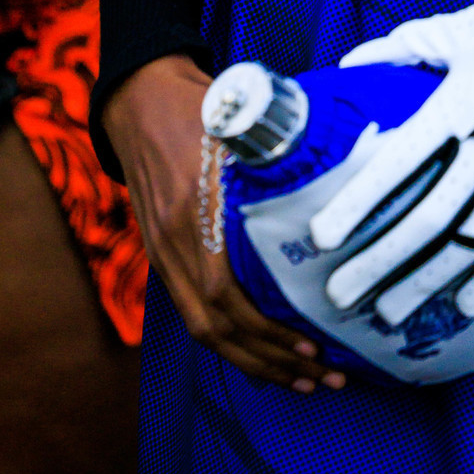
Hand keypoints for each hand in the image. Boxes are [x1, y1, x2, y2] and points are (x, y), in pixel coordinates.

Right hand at [103, 54, 345, 393]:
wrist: (138, 93)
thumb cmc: (197, 103)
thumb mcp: (237, 122)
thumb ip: (274, 152)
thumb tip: (335, 178)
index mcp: (191, 212)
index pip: (222, 297)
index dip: (267, 332)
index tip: (313, 348)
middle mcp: (171, 240)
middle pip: (214, 328)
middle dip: (269, 362)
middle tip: (324, 378)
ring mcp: (161, 249)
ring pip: (201, 328)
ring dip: (251, 361)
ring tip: (300, 380)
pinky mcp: (160, 250)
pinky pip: (191, 309)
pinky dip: (228, 339)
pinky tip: (260, 353)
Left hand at [309, 0, 473, 328]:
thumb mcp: (467, 28)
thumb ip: (405, 47)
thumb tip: (352, 62)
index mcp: (460, 108)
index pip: (398, 167)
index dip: (357, 205)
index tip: (322, 237)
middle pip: (426, 221)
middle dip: (379, 262)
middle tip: (340, 295)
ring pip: (466, 246)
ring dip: (424, 283)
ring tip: (388, 313)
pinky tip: (463, 306)